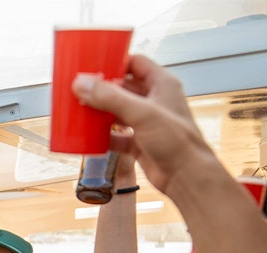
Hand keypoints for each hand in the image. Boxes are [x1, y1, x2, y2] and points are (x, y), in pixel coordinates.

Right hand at [73, 55, 211, 195]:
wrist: (186, 177)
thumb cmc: (176, 141)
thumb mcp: (141, 113)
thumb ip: (111, 97)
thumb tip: (82, 83)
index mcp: (162, 84)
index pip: (135, 63)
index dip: (115, 62)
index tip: (93, 65)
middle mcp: (154, 102)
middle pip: (123, 89)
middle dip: (103, 90)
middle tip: (80, 89)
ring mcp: (147, 124)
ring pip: (119, 113)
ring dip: (101, 113)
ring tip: (81, 110)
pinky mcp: (140, 144)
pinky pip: (118, 136)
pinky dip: (105, 136)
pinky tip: (90, 137)